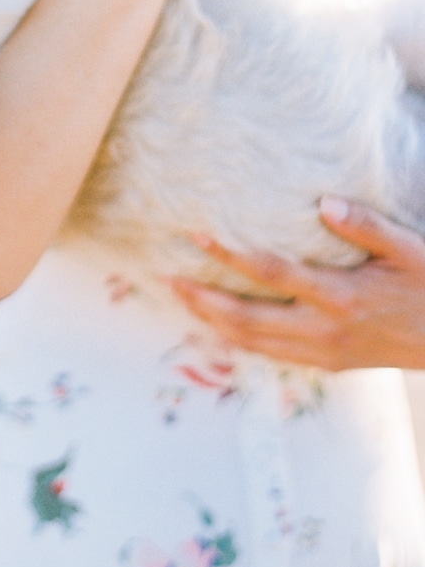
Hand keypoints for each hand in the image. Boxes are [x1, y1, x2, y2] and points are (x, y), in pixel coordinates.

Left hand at [172, 198, 424, 370]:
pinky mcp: (329, 364)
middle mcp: (325, 330)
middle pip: (246, 319)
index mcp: (341, 298)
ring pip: (253, 343)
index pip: (270, 274)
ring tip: (181, 298)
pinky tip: (218, 324)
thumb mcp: (411, 250)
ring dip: (211, 321)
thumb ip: (367, 227)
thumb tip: (324, 202)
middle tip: (165, 277)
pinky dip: (238, 339)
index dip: (228, 255)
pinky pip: (271, 353)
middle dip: (201, 298)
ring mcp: (325, 353)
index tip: (196, 234)